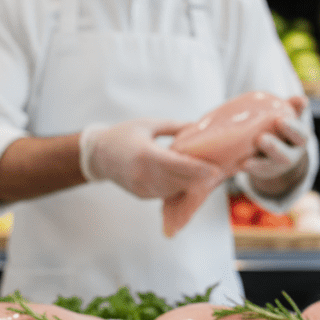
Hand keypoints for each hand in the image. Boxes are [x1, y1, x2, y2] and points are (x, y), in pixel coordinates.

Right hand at [80, 118, 218, 199]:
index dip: (200, 170)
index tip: (217, 169)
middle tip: (221, 171)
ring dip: (192, 185)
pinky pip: (166, 194)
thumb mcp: (149, 124)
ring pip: (176, 190)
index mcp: (146, 154)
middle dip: (201, 178)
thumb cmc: (123, 135)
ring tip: (209, 177)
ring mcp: (142, 188)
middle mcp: (144, 175)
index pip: (179, 166)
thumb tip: (200, 127)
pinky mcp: (142, 195)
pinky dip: (179, 188)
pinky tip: (191, 181)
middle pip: (181, 181)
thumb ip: (175, 127)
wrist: (97, 155)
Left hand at [242, 97, 310, 184]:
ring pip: (270, 167)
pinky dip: (249, 170)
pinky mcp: (263, 173)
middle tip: (261, 138)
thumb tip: (302, 99)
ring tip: (246, 161)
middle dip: (274, 147)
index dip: (292, 128)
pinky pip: (256, 173)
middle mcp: (292, 155)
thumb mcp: (289, 118)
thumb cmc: (281, 128)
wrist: (276, 151)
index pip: (300, 134)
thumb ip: (293, 108)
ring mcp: (277, 166)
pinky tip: (240, 165)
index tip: (279, 120)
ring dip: (259, 163)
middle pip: (286, 155)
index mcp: (300, 139)